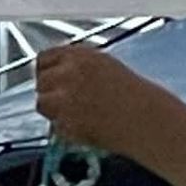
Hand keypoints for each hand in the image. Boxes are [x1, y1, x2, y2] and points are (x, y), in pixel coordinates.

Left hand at [34, 44, 176, 155]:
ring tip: (76, 114)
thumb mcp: (102, 65)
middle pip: (40, 82)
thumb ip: (75, 66)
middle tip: (67, 102)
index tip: (50, 80)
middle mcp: (69, 74)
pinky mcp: (67, 123)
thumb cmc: (131, 95)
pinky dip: (65, 129)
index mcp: (79, 56)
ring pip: (42, 104)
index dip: (46, 71)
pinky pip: (54, 126)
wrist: (145, 119)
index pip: (43, 59)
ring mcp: (65, 99)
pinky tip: (85, 125)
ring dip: (53, 111)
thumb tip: (54, 73)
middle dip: (50, 92)